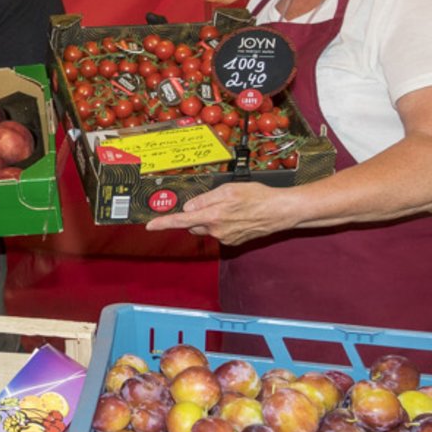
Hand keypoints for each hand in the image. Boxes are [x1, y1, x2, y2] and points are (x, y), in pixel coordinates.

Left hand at [145, 182, 300, 245]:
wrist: (280, 211)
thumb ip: (206, 199)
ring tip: (231, 207)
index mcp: (213, 216)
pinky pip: (220, 232)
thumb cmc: (258, 197)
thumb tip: (189, 208)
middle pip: (193, 225)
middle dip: (195, 215)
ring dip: (210, 219)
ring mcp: (226, 238)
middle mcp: (217, 231)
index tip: (150, 226)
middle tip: (212, 202)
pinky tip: (237, 215)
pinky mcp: (234, 242)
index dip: (163, 223)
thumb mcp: (229, 190)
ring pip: (207, 228)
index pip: (181, 221)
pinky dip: (223, 224)